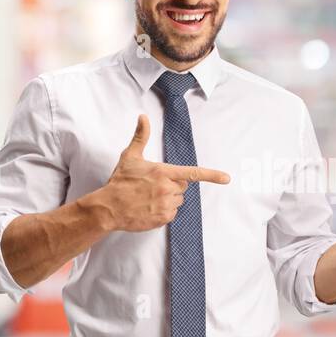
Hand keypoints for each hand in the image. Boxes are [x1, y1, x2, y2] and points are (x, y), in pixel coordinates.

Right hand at [91, 114, 230, 231]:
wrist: (109, 207)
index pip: (192, 173)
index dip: (212, 175)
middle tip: (153, 186)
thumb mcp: (130, 156)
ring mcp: (166, 205)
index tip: (226, 178)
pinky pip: (172, 213)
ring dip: (168, 199)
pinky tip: (149, 207)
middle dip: (172, 185)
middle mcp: (167, 189)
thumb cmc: (120, 182)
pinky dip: (163, 211)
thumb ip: (141, 136)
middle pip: (183, 186)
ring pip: (178, 201)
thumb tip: (143, 117)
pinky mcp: (163, 218)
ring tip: (149, 197)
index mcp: (163, 172)